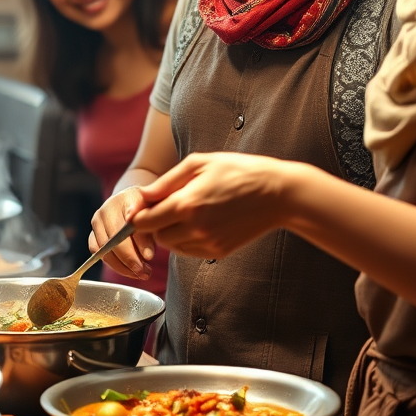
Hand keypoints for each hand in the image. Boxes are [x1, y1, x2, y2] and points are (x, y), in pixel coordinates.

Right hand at [89, 186, 154, 280]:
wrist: (132, 202)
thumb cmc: (146, 208)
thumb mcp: (154, 214)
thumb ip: (151, 230)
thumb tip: (147, 256)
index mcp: (124, 199)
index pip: (130, 223)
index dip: (139, 242)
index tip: (150, 257)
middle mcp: (106, 210)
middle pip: (114, 240)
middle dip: (130, 260)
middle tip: (145, 272)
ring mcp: (97, 222)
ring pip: (105, 250)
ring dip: (122, 266)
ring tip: (140, 274)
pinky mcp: (92, 234)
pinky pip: (98, 254)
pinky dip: (113, 265)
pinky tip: (128, 270)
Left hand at [133, 152, 291, 258]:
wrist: (277, 194)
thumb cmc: (238, 171)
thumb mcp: (199, 164)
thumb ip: (167, 182)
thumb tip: (143, 196)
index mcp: (187, 203)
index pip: (144, 221)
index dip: (139, 215)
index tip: (142, 208)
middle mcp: (195, 227)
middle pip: (157, 236)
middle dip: (156, 223)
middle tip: (168, 206)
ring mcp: (208, 242)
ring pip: (172, 246)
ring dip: (171, 232)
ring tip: (187, 212)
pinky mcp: (220, 251)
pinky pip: (189, 251)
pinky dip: (187, 240)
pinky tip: (200, 222)